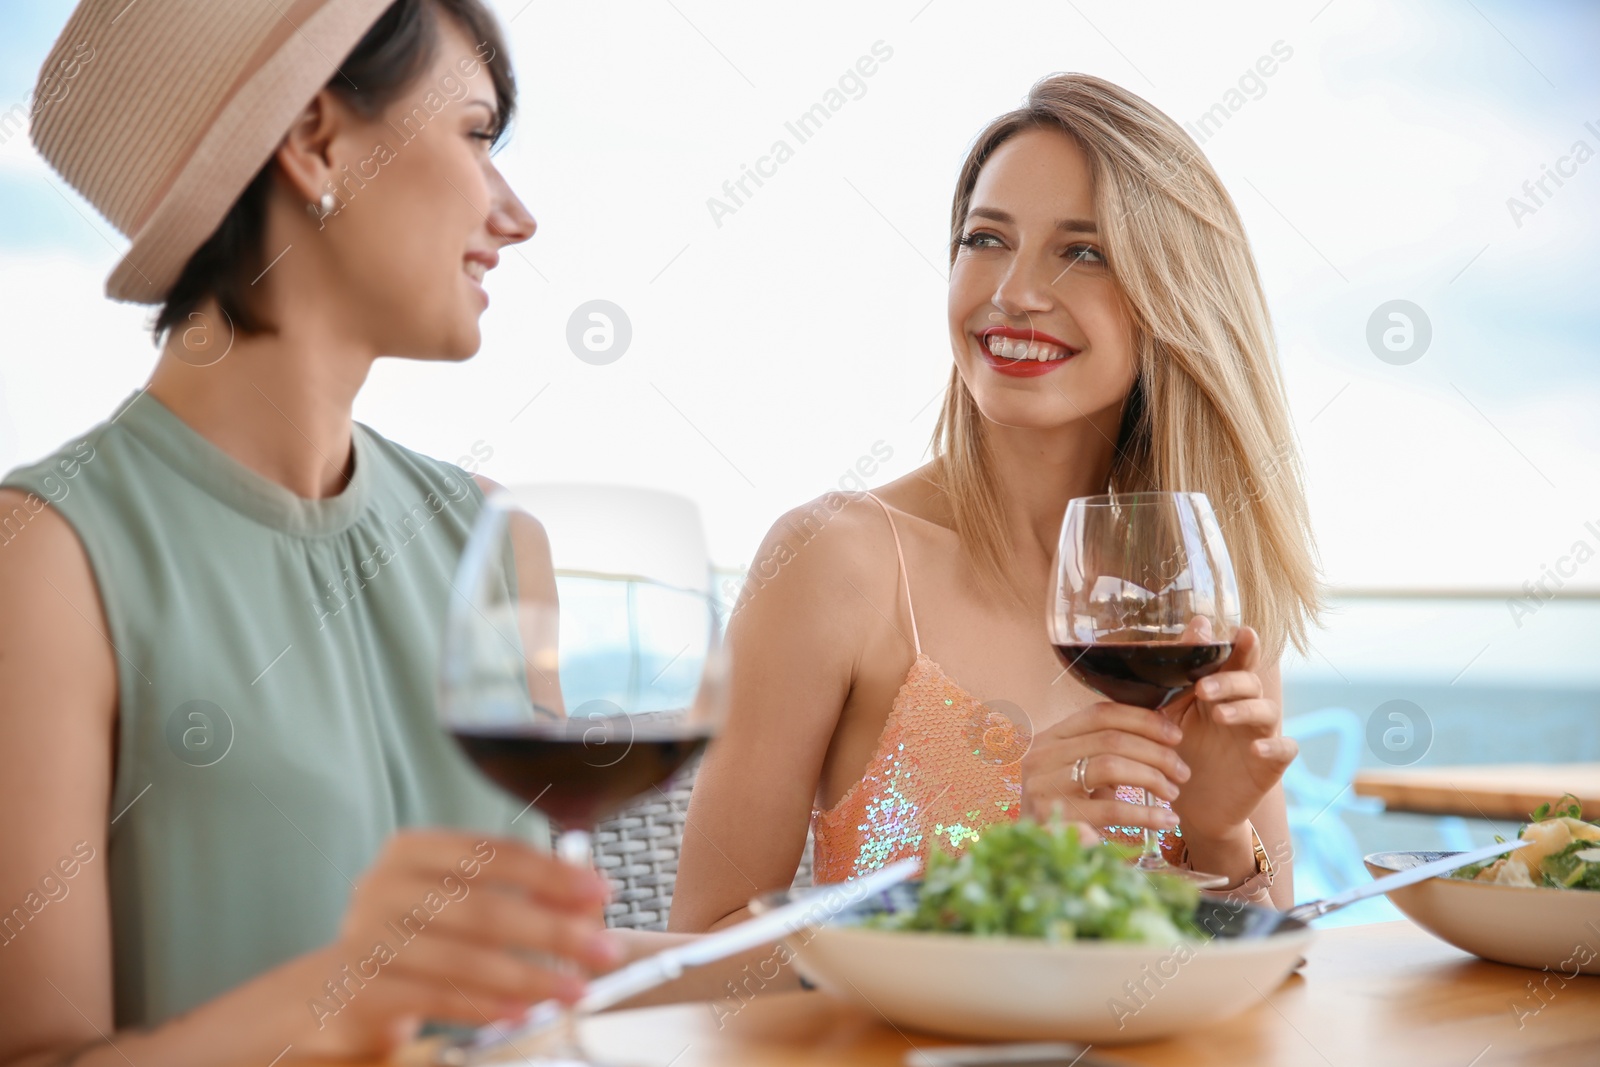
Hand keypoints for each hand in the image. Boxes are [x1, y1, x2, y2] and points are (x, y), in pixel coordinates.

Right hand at [291, 830, 621, 1058]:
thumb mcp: (462, 906)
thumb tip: (589, 903)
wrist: (335, 991)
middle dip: (553, 931)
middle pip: (484, 906)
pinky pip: (437, 996)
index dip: (552, 873)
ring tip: (574, 991)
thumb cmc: (415, 939)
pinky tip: (522, 1013)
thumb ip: (521, 896)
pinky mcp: (362, 988)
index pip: (494, 853)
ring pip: (464, 957)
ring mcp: (367, 937)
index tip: (601, 892)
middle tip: (603, 951)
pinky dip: (486, 1005)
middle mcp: (385, 886)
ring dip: (529, 976)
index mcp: (413, 850)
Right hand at [1019, 699, 1190, 839]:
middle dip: (1156, 753)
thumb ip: (1108, 750)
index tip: (1175, 735)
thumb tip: (1162, 730)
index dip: (1143, 720)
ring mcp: (1045, 787)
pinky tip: (1166, 820)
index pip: (1100, 713)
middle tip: (1182, 771)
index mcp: (1049, 738)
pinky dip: (1145, 814)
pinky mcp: (1055, 819)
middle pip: (1111, 739)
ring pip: (1111, 766)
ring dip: (1152, 778)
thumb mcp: (1080, 771)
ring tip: (1173, 793)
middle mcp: (1042, 757)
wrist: (1034, 853)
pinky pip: (1111, 810)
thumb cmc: (1066, 808)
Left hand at [1162, 624, 1296, 841]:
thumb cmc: (1179, 750)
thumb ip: (1179, 674)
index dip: (1240, 645)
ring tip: (1219, 716)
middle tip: (1203, 689)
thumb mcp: (1169, 713)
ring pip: (1267, 710)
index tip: (1239, 631)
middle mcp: (1245, 706)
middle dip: (1230, 680)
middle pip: (1250, 682)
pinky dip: (1274, 745)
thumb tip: (1199, 623)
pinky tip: (1256, 748)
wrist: (1189, 804)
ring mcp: (1261, 733)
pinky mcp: (1271, 763)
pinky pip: (1285, 748)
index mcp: (1220, 689)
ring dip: (1244, 709)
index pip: (1234, 660)